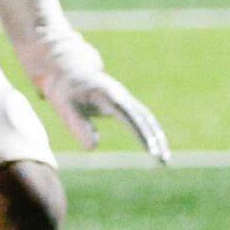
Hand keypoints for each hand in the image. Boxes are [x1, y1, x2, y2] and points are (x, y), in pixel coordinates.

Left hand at [40, 65, 171, 161]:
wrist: (68, 68)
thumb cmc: (65, 90)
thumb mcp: (65, 107)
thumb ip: (78, 126)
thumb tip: (94, 148)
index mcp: (108, 95)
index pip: (129, 117)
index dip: (141, 134)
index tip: (151, 151)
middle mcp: (122, 96)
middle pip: (145, 118)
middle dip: (156, 139)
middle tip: (164, 161)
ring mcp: (125, 99)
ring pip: (147, 118)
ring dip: (157, 138)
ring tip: (164, 160)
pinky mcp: (124, 104)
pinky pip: (142, 119)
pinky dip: (151, 133)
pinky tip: (155, 148)